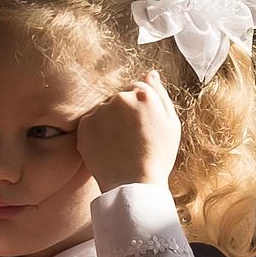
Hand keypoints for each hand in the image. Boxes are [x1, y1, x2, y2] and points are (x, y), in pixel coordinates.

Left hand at [77, 69, 180, 191]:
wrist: (134, 184)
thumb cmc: (158, 156)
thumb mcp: (171, 123)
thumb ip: (160, 94)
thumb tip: (150, 72)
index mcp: (143, 95)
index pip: (137, 88)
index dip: (140, 108)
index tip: (141, 125)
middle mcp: (120, 98)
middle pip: (119, 98)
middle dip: (123, 112)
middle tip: (131, 138)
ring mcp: (100, 111)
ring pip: (103, 110)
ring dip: (108, 121)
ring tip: (120, 144)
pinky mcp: (85, 125)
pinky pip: (90, 122)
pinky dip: (96, 132)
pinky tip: (108, 147)